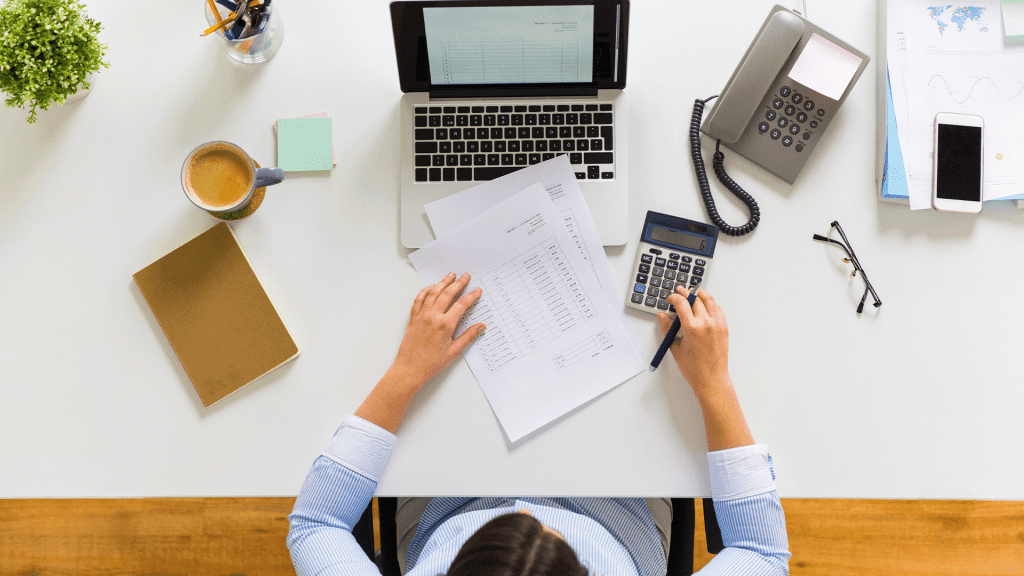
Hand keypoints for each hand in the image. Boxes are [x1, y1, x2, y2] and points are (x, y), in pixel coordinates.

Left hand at [388, 272, 485, 390]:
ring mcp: (422, 316)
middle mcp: (433, 317)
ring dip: (443, 282)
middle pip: (448, 294)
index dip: (471, 295)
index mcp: (445, 325)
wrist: (410, 369)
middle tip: (466, 276)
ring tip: (450, 275)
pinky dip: (425, 291)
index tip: (477, 290)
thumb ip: (468, 336)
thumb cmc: (431, 363)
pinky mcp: (413, 318)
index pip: (462, 304)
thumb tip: (481, 327)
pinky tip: (430, 287)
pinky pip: (419, 299)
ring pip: (433, 293)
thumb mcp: (454, 351)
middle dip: (459, 283)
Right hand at [656, 287, 730, 396]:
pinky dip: (711, 304)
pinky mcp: (724, 328)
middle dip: (685, 293)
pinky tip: (705, 306)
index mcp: (692, 328)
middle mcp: (706, 323)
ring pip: (709, 300)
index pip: (681, 303)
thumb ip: (667, 329)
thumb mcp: (675, 347)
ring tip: (693, 293)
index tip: (670, 299)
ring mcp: (717, 325)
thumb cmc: (694, 368)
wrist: (711, 379)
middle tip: (679, 292)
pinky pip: (718, 309)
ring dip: (700, 294)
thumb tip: (662, 317)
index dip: (674, 297)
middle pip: (694, 299)